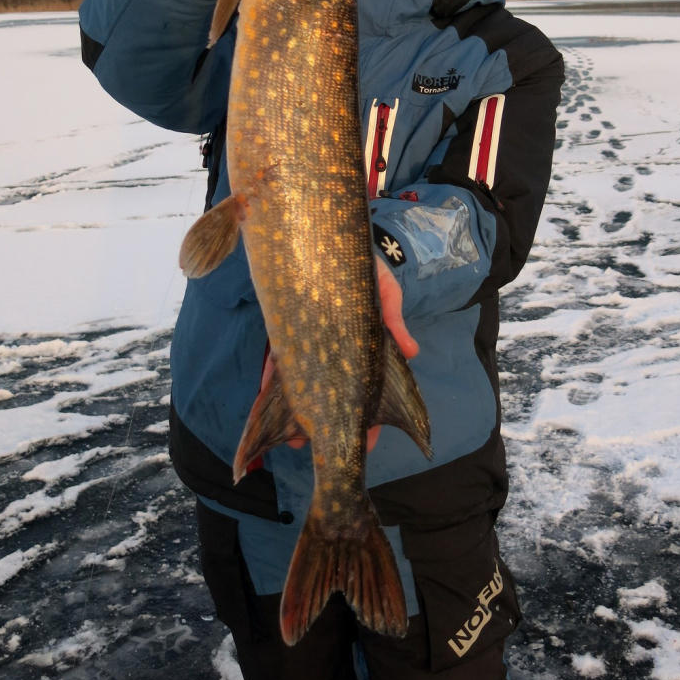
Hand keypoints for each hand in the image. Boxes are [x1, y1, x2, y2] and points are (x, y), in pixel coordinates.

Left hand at [266, 258, 418, 451]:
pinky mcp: (286, 327)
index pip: (367, 384)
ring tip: (293, 440)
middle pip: (332, 391)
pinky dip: (274, 381)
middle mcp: (335, 346)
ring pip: (303, 383)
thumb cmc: (360, 262)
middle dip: (329, 423)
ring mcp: (309, 339)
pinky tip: (268, 400)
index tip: (367, 440)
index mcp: (363, 341)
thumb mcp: (383, 289)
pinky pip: (278, 358)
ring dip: (297, 412)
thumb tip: (411, 352)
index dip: (369, 414)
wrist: (323, 231)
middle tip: (324, 448)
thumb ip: (392, 317)